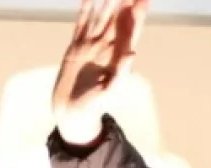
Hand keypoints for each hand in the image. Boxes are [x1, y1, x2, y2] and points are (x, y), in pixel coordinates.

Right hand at [53, 0, 149, 143]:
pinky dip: (85, 9)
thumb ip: (121, 72)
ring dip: (106, 1)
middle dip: (125, 2)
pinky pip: (81, 23)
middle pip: (118, 19)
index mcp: (118, 58)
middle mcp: (106, 49)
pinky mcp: (75, 47)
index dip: (138, 15)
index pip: (131, 31)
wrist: (72, 113)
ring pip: (100, 17)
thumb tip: (132, 52)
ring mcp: (90, 46)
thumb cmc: (94, 107)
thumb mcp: (110, 92)